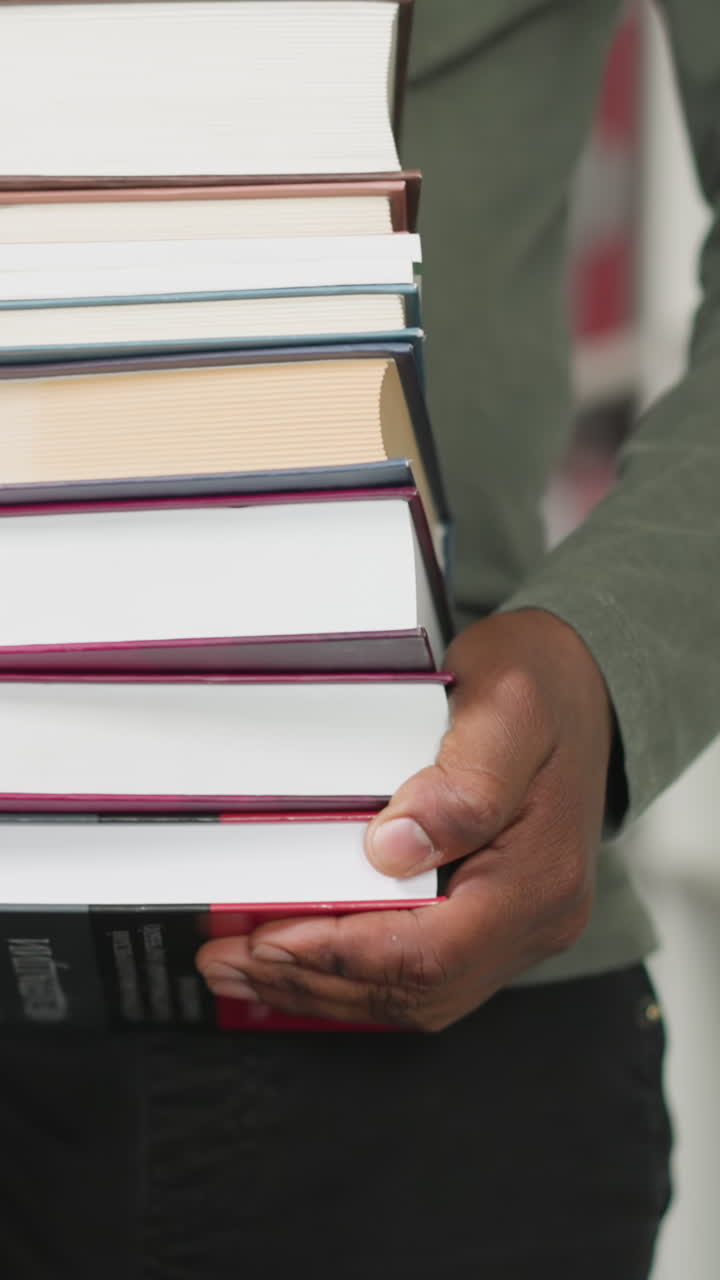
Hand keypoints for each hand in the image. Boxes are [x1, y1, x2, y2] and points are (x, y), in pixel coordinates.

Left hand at [196, 609, 612, 1030]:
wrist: (584, 683)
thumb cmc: (544, 684)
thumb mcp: (508, 704)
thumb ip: (463, 782)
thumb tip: (393, 850)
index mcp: (539, 876)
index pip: (432, 953)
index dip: (340, 954)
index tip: (266, 940)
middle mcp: (535, 917)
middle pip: (417, 989)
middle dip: (314, 980)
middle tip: (227, 960)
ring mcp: (517, 924)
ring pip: (415, 993)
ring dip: (324, 986)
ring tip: (243, 968)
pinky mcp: (495, 918)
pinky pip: (421, 972)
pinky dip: (353, 972)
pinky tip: (300, 960)